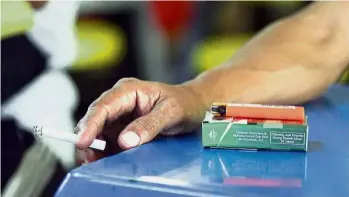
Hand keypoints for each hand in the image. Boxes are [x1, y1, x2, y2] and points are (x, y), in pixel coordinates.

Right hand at [75, 78, 204, 154]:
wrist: (195, 108)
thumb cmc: (184, 103)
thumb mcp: (171, 112)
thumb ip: (149, 125)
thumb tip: (125, 141)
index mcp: (128, 90)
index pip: (103, 107)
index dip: (89, 124)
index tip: (83, 141)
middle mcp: (120, 102)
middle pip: (95, 121)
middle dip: (89, 140)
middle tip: (89, 160)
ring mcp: (120, 117)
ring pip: (99, 134)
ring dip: (96, 149)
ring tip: (97, 164)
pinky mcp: (123, 130)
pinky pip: (109, 143)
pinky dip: (105, 153)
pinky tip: (107, 162)